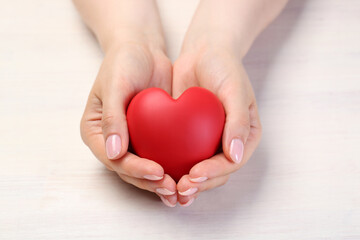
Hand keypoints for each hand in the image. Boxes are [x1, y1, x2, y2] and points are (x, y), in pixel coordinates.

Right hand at [80, 39, 177, 206]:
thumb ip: (113, 117)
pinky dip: (171, 168)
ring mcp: (132, 140)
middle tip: (172, 188)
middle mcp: (112, 140)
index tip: (157, 172)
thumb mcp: (114, 85)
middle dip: (150, 182)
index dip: (135, 169)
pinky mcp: (150, 136)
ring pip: (144, 169)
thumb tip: (113, 152)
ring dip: (161, 182)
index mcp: (96, 131)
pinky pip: (159, 156)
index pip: (113, 159)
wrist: (142, 49)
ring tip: (180, 191)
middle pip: (128, 170)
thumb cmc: (122, 62)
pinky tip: (186, 176)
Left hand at [172, 44, 261, 205]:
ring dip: (186, 183)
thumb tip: (235, 155)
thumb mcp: (235, 90)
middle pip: (216, 172)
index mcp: (245, 135)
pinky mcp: (190, 136)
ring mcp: (209, 140)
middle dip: (199, 184)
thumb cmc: (225, 68)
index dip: (214, 173)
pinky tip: (160, 173)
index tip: (194, 176)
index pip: (232, 162)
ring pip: (199, 170)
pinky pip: (183, 155)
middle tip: (180, 190)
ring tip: (171, 192)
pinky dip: (173, 167)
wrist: (204, 52)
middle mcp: (228, 142)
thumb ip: (237, 122)